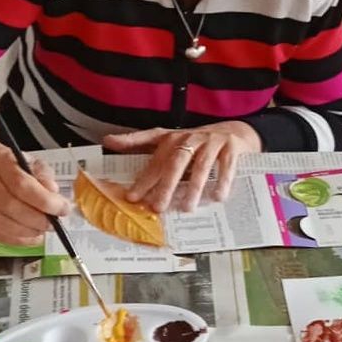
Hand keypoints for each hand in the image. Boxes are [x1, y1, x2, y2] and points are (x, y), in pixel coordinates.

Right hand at [0, 137, 69, 244]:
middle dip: (36, 220)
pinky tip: (28, 238)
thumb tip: (53, 194)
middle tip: (53, 225)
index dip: (44, 201)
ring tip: (41, 232)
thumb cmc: (13, 169)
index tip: (63, 209)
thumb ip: (44, 177)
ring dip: (24, 233)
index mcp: (0, 161)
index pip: (21, 184)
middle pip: (9, 205)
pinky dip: (13, 240)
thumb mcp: (32, 165)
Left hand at [103, 121, 261, 211]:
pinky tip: (218, 196)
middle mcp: (189, 138)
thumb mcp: (169, 141)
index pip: (152, 154)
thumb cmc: (195, 143)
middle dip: (165, 186)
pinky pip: (226, 165)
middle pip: (174, 163)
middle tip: (158, 208)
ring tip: (188, 208)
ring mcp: (210, 142)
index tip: (130, 193)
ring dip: (193, 187)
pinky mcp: (230, 147)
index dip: (141, 174)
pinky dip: (222, 180)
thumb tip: (107, 140)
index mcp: (171, 138)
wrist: (234, 132)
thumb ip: (139, 143)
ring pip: (200, 165)